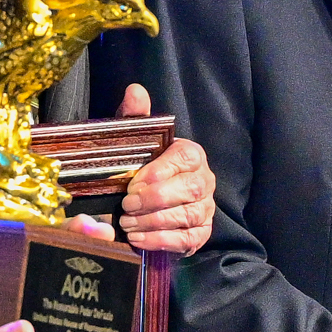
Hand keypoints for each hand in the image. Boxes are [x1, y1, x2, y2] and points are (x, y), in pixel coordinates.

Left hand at [108, 86, 213, 258]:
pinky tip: (138, 239)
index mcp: (191, 155)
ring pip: (188, 216)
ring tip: (127, 224)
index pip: (185, 158)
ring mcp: (205, 210)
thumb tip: (135, 90)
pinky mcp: (199, 234)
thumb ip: (135, 117)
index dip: (161, 171)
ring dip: (154, 222)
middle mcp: (204, 182)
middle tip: (126, 205)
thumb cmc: (141, 168)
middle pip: (190, 190)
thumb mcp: (135, 142)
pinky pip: (187, 240)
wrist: (145, 204)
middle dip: (156, 199)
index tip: (134, 182)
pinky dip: (161, 240)